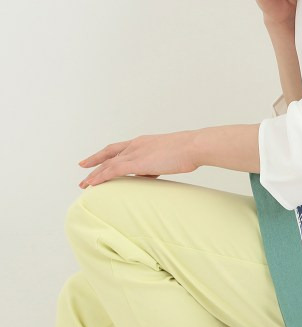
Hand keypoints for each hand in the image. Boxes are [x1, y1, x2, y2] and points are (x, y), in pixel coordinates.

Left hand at [78, 130, 199, 187]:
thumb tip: (148, 175)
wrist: (193, 146)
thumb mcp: (169, 157)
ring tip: (84, 184)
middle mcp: (135, 145)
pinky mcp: (136, 162)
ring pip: (107, 164)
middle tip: (83, 171)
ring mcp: (135, 152)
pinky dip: (100, 177)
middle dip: (94, 163)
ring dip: (94, 174)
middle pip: (108, 154)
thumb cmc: (188, 151)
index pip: (118, 147)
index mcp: (143, 142)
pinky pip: (112, 171)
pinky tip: (92, 184)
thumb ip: (156, 165)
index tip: (95, 159)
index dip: (105, 154)